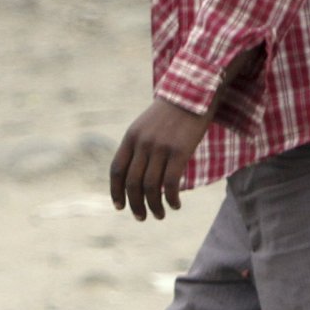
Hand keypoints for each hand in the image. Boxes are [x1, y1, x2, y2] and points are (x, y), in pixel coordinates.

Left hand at [111, 98, 210, 221]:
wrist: (193, 92)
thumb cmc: (171, 112)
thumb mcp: (146, 125)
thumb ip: (139, 146)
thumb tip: (137, 174)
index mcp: (130, 137)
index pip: (116, 170)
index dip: (116, 192)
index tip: (119, 206)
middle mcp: (142, 144)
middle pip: (132, 183)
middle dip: (135, 205)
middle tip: (141, 217)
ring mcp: (160, 148)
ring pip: (150, 187)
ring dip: (153, 206)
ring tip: (159, 215)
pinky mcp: (179, 151)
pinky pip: (171, 183)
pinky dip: (171, 198)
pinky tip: (175, 205)